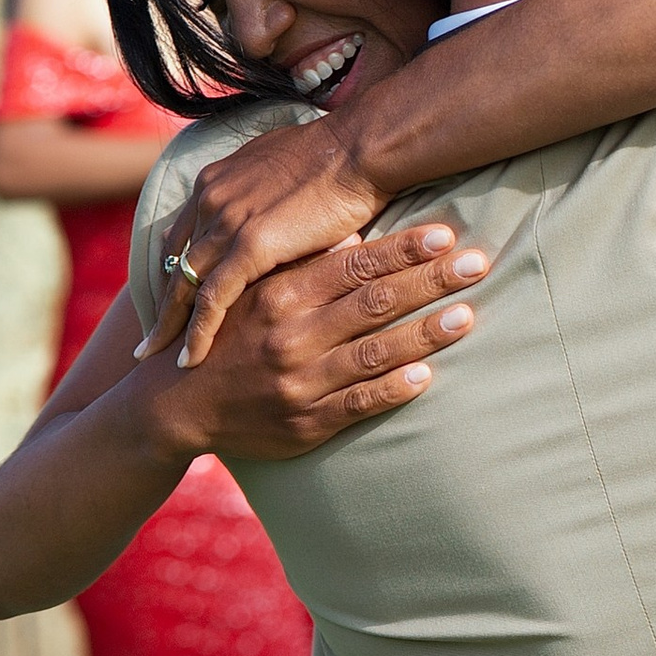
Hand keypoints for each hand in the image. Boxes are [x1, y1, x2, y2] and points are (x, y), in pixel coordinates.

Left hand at [139, 119, 392, 366]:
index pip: (181, 236)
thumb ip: (262, 190)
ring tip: (155, 357)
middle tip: (147, 341)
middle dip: (160, 305)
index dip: (172, 271)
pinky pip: (213, 299)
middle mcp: (211, 200)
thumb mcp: (284, 168)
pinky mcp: (250, 246)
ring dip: (168, 325)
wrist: (361, 147)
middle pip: (172, 262)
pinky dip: (198, 332)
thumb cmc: (338, 156)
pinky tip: (190, 359)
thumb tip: (270, 204)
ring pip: (183, 284)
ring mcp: (227, 222)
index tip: (168, 303)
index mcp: (216, 181)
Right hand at [140, 221, 488, 461]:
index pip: (353, 264)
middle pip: (373, 302)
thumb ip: (302, 265)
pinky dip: (393, 390)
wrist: (176, 402)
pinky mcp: (304, 421)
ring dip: (425, 334)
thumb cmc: (224, 337)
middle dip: (429, 282)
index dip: (402, 249)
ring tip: (468, 316)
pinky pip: (357, 405)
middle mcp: (292, 334)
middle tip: (479, 263)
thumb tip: (355, 236)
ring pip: (373, 353)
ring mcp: (300, 380)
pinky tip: (428, 377)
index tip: (445, 233)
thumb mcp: (252, 290)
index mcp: (280, 293)